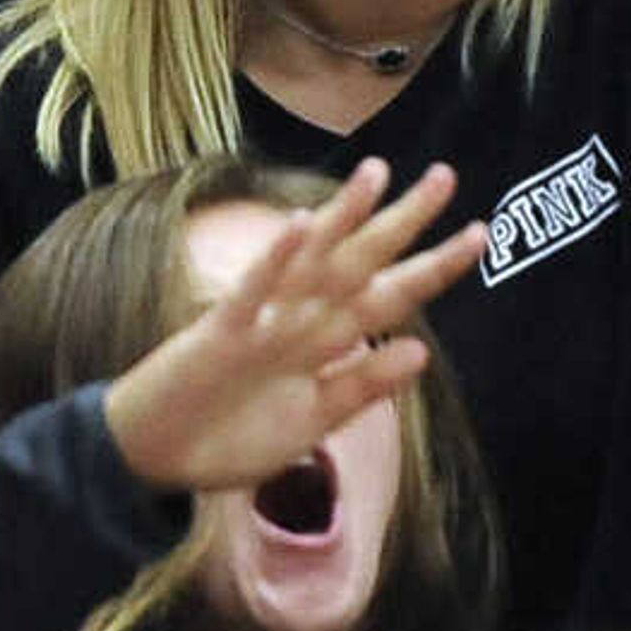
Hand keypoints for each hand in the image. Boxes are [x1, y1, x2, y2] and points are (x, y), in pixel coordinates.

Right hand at [101, 160, 487, 492]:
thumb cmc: (230, 438)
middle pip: (361, 264)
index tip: (476, 234)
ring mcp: (261, 323)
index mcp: (324, 343)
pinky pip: (252, 293)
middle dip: (403, 224)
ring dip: (342, 220)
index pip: (388, 296)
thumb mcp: (311, 424)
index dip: (432, 266)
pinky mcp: (221, 334)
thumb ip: (361, 389)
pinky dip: (276, 262)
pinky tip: (299, 226)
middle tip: (446, 178)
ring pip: (311, 264)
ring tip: (377, 175)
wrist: (154, 456)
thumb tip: (419, 351)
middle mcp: (299, 321)